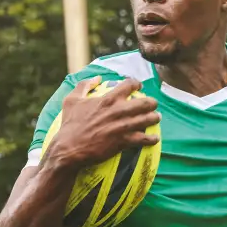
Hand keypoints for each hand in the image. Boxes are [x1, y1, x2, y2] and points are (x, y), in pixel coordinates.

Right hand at [44, 77, 158, 169]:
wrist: (69, 148)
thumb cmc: (69, 125)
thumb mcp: (71, 100)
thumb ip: (84, 85)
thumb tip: (97, 78)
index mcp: (108, 99)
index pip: (129, 85)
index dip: (136, 84)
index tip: (139, 86)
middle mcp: (118, 111)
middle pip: (144, 102)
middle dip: (151, 102)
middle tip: (152, 104)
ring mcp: (122, 127)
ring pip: (147, 119)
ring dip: (154, 118)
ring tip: (156, 118)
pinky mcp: (123, 141)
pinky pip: (144, 139)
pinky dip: (152, 139)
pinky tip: (155, 138)